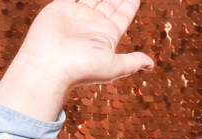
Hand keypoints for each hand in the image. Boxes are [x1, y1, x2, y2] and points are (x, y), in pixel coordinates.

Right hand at [0, 0, 154, 120]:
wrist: (49, 65)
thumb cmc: (81, 68)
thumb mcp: (114, 66)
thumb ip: (132, 61)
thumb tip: (151, 65)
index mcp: (106, 35)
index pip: (123, 14)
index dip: (131, 3)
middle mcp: (91, 25)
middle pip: (110, 3)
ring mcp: (75, 16)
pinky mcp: (59, 8)